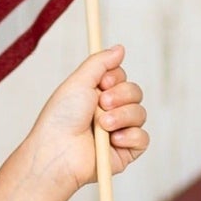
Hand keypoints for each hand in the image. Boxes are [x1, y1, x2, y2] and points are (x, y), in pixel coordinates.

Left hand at [26, 44, 149, 195]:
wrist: (57, 151)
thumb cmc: (60, 118)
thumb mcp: (79, 82)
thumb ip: (99, 62)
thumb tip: (119, 48)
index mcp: (97, 96)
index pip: (122, 79)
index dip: (116, 79)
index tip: (102, 84)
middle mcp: (109, 113)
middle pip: (135, 93)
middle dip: (120, 96)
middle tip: (101, 104)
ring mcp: (118, 132)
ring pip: (140, 114)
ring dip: (122, 116)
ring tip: (102, 125)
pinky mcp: (124, 152)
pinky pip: (143, 138)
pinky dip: (130, 137)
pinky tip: (113, 140)